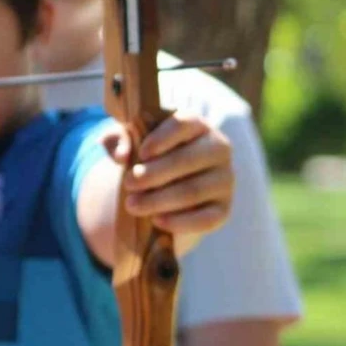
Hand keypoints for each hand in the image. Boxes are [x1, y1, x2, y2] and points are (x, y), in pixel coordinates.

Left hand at [104, 113, 233, 238]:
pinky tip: (156, 221)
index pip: (183, 124)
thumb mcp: (131, 142)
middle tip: (128, 183)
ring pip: (193, 191)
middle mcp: (218, 148)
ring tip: (132, 205)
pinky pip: (206, 219)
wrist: (165, 188)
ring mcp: (224, 180)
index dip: (162, 138)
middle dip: (154, 174)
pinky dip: (179, 222)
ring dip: (159, 200)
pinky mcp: (223, 209)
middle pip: (188, 160)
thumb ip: (120, 139)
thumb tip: (121, 155)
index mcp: (197, 124)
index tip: (141, 153)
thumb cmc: (148, 157)